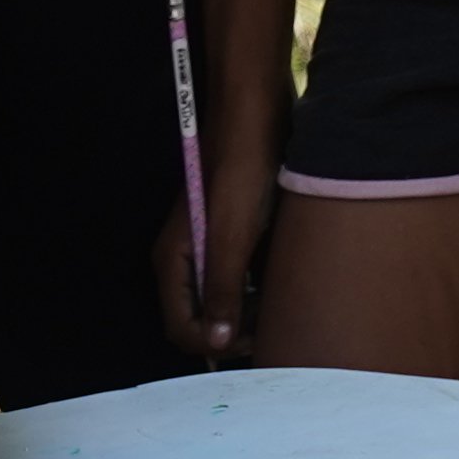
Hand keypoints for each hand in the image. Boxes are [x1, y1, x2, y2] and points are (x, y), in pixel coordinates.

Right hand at [158, 136, 277, 360]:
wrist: (257, 114)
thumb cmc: (243, 171)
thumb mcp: (232, 235)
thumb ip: (221, 289)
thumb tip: (216, 343)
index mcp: (173, 260)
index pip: (181, 328)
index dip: (215, 345)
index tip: (256, 341)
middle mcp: (186, 259)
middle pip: (201, 319)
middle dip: (234, 333)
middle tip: (274, 328)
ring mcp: (208, 246)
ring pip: (223, 300)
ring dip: (249, 313)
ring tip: (283, 307)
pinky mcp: (232, 234)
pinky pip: (240, 277)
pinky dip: (259, 289)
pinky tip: (285, 283)